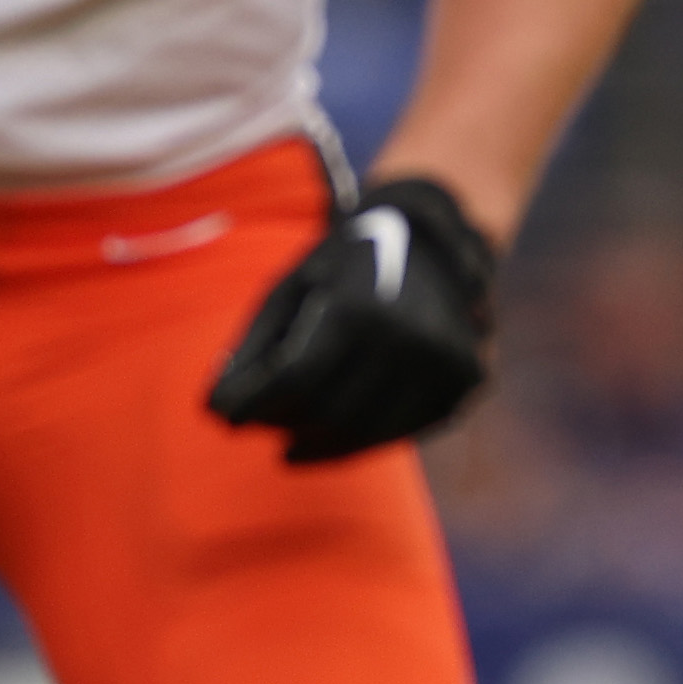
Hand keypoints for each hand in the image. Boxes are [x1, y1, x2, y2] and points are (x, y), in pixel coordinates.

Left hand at [206, 170, 496, 459]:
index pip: (292, 380)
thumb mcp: (292, 286)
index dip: (251, 405)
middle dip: (283, 425)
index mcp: (358, 306)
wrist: (435, 237)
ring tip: (293, 441)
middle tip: (262, 426)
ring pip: (365, 434)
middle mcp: (407, 337)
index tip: (224, 417)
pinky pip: (403, 431)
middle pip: (326, 413)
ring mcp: (443, 363)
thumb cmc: (346, 261)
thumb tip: (217, 410)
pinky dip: (363, 439)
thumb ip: (254, 346)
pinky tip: (337, 431)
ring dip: (320, 446)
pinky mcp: (464, 382)